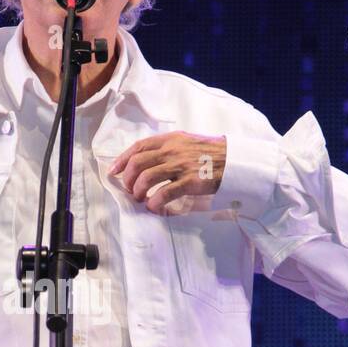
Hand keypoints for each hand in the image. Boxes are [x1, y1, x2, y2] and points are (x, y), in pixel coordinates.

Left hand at [108, 132, 226, 214]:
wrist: (233, 160)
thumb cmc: (209, 153)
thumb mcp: (186, 142)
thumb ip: (167, 148)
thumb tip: (146, 160)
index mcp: (170, 139)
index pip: (139, 147)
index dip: (122, 159)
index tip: (114, 171)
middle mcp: (172, 150)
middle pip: (138, 164)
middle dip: (129, 179)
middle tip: (130, 190)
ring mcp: (180, 166)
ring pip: (147, 178)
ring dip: (138, 192)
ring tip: (141, 199)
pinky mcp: (189, 182)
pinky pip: (164, 194)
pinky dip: (154, 202)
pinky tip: (154, 207)